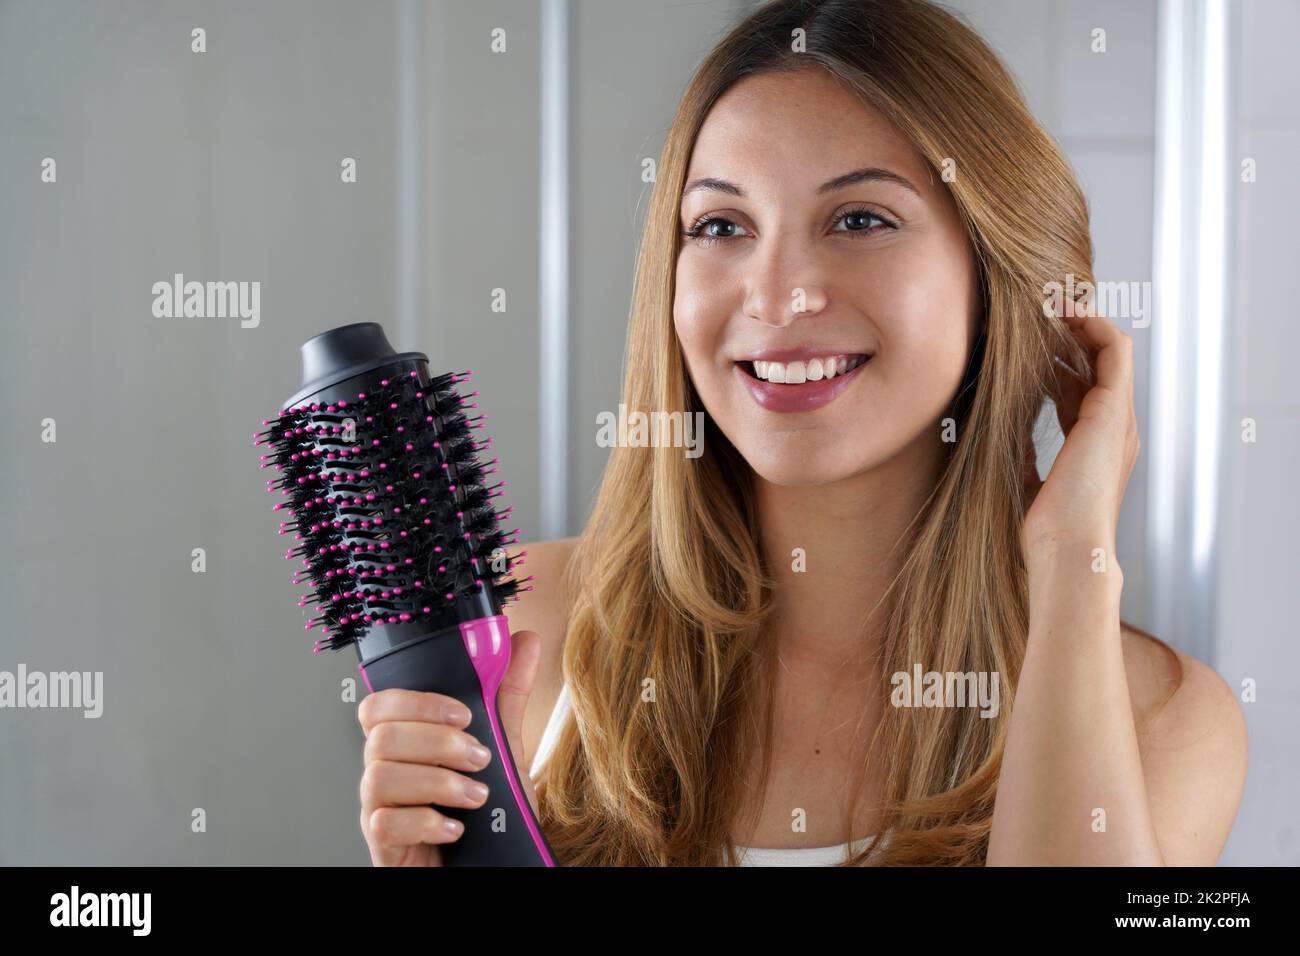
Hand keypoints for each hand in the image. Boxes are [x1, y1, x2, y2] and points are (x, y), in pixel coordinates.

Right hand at [357, 629, 543, 865]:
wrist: (490, 864)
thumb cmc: (486, 812)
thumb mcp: (503, 749)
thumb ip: (506, 697)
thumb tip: (523, 641)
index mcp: (404, 742)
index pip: (380, 706)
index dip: (418, 702)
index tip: (464, 713)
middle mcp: (384, 772)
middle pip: (380, 737)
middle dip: (438, 743)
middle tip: (480, 757)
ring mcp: (378, 809)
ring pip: (379, 776)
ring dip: (438, 782)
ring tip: (476, 794)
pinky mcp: (382, 845)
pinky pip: (383, 823)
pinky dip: (426, 822)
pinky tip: (455, 827)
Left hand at [1022, 297, 1139, 569]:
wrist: (1066, 549)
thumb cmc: (1044, 530)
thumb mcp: (1027, 481)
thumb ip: (1024, 456)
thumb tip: (1006, 438)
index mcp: (1094, 446)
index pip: (1080, 389)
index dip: (1057, 361)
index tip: (1026, 342)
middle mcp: (1112, 427)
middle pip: (1097, 363)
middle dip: (1069, 332)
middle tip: (1037, 308)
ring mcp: (1117, 417)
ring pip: (1109, 348)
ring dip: (1081, 319)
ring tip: (1049, 298)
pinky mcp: (1113, 410)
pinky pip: (1114, 349)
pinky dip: (1093, 323)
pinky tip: (1064, 308)